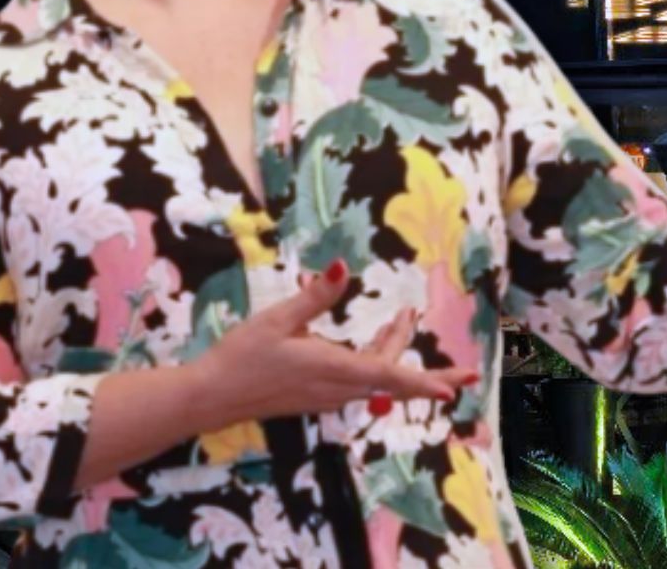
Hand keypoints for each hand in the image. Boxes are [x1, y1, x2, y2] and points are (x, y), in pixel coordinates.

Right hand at [193, 260, 473, 424]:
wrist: (212, 396)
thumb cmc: (242, 356)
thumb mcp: (278, 319)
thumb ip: (314, 296)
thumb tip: (342, 269)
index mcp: (332, 369)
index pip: (388, 374)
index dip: (423, 381)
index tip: (453, 388)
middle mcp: (337, 388)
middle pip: (391, 379)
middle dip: (423, 368)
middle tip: (451, 353)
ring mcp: (327, 396)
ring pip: (375, 380)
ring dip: (394, 355)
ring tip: (402, 320)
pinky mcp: (317, 396)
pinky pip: (359, 383)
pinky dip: (375, 363)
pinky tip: (371, 344)